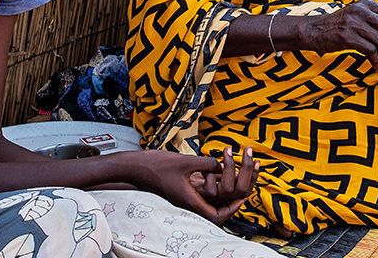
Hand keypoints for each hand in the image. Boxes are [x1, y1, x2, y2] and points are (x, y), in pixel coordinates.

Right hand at [128, 149, 257, 223]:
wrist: (134, 168)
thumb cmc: (155, 167)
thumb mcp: (186, 162)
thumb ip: (206, 163)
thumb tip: (221, 164)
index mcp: (190, 201)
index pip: (217, 215)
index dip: (232, 209)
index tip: (243, 198)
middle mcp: (188, 202)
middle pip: (215, 210)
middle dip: (230, 201)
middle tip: (243, 188)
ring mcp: (184, 197)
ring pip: (208, 200)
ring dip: (221, 191)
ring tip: (231, 179)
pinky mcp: (180, 190)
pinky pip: (200, 193)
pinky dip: (210, 185)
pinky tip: (214, 172)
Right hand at [296, 0, 377, 69]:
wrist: (314, 30)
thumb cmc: (338, 26)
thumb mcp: (356, 15)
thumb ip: (373, 19)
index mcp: (366, 4)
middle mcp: (361, 11)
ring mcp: (354, 23)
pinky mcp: (347, 37)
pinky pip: (370, 50)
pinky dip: (376, 61)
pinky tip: (376, 66)